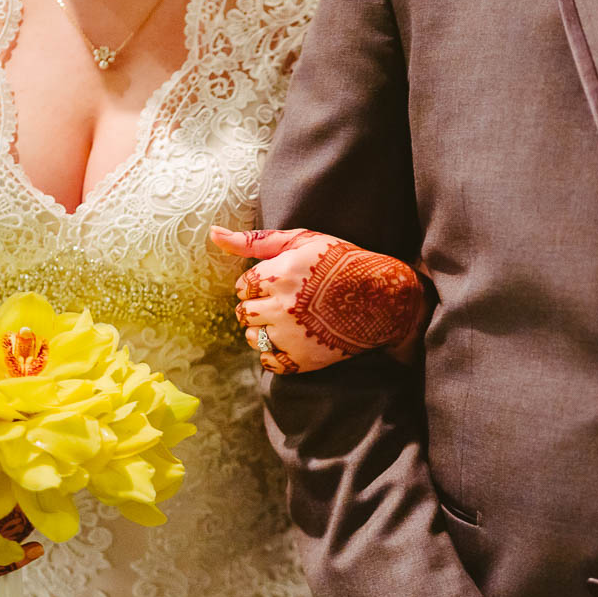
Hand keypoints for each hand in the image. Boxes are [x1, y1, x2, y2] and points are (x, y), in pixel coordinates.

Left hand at [208, 226, 426, 373]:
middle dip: (258, 307)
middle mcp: (282, 306)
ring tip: (290, 321)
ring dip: (264, 330)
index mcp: (279, 274)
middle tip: (285, 302)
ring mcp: (292, 335)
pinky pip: (269, 362)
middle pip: (243, 313)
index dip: (259, 285)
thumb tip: (213, 233)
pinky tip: (293, 340)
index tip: (281, 283)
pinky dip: (275, 354)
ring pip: (253, 338)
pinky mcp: (304, 359)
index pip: (243, 287)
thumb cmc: (341, 260)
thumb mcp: (301, 240)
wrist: (383, 296)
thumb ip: (255, 240)